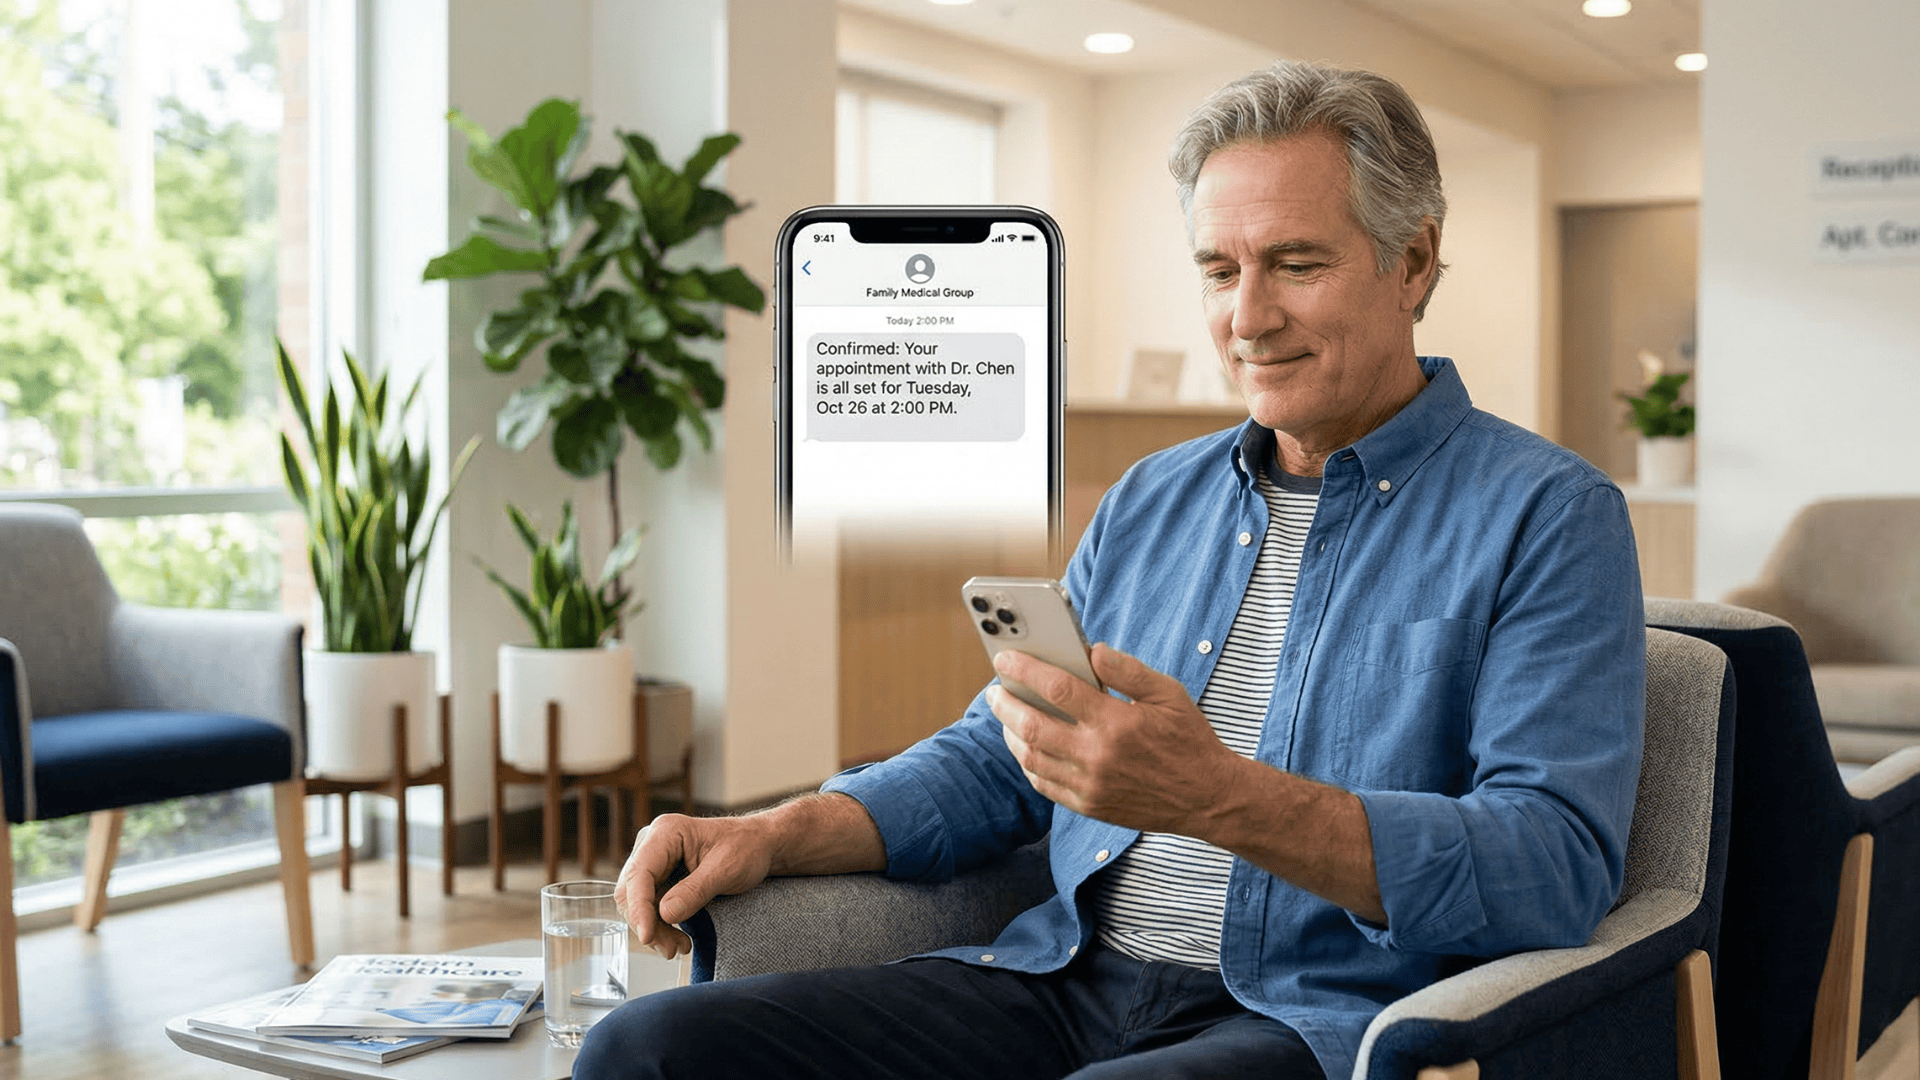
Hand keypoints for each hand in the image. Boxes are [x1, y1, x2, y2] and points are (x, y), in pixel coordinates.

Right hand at [613, 813, 776, 960]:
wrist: (759, 847)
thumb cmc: (746, 848)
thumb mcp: (726, 869)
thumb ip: (695, 891)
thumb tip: (665, 914)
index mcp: (666, 833)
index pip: (639, 873)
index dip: (639, 908)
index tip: (648, 935)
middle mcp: (652, 845)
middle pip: (631, 891)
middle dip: (647, 924)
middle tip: (671, 949)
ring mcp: (655, 863)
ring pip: (638, 904)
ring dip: (654, 930)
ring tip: (679, 948)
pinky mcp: (660, 879)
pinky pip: (650, 908)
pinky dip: (661, 927)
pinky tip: (679, 940)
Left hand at [988, 644, 1242, 836]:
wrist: (1207, 797)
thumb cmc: (1189, 739)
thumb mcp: (1168, 693)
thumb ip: (1128, 669)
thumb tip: (1092, 649)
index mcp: (1117, 722)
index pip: (1057, 689)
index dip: (1025, 669)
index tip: (1005, 657)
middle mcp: (1098, 756)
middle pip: (1032, 726)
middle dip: (1005, 703)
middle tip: (995, 689)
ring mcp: (1091, 785)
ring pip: (1031, 758)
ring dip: (1010, 733)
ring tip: (1007, 715)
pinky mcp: (1089, 806)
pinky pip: (1043, 784)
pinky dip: (1027, 763)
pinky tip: (1027, 747)